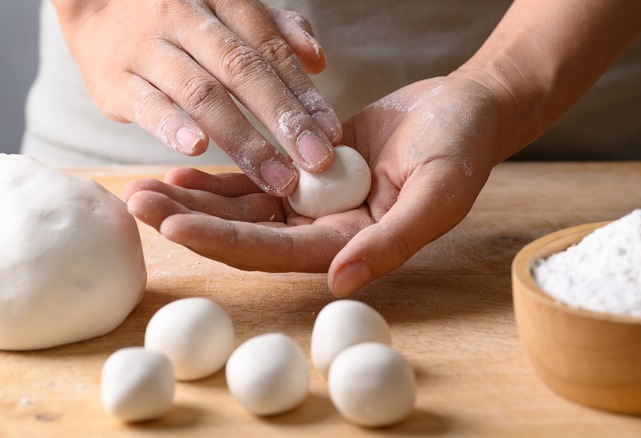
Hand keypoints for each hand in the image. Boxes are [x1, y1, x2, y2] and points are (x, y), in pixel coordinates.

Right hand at [54, 0, 341, 195]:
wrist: (96, 3)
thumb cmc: (180, 16)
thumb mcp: (227, 10)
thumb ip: (274, 30)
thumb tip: (317, 59)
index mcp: (223, 2)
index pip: (271, 50)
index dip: (305, 94)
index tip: (334, 134)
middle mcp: (187, 20)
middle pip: (243, 72)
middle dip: (285, 120)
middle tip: (318, 162)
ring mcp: (148, 49)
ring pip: (202, 94)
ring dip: (243, 139)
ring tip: (277, 176)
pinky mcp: (114, 81)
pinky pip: (146, 104)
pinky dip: (171, 126)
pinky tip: (198, 150)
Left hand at [125, 76, 507, 295]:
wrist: (467, 109)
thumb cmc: (463, 147)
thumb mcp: (437, 192)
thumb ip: (392, 240)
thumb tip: (339, 282)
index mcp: (358, 244)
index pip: (282, 253)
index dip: (229, 243)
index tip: (177, 229)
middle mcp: (331, 230)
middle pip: (251, 235)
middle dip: (195, 222)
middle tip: (138, 206)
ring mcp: (318, 202)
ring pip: (248, 207)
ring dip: (197, 201)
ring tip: (144, 190)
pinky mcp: (312, 171)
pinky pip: (261, 176)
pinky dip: (224, 176)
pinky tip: (185, 171)